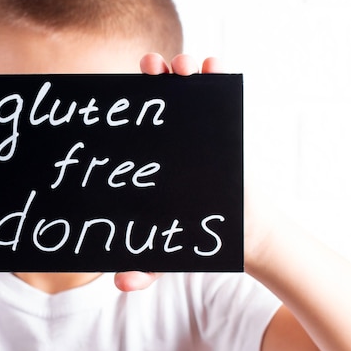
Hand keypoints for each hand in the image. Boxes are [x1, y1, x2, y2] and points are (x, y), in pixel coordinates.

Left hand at [113, 53, 222, 291]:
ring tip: (182, 66)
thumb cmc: (188, 236)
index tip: (116, 90)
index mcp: (148, 160)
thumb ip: (141, 269)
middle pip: (159, 99)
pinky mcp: (226, 130)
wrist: (234, 236)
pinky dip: (216, 75)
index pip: (134, 127)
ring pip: (188, 91)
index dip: (125, 105)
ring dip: (184, 69)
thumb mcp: (162, 253)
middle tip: (149, 66)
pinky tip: (211, 66)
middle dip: (154, 76)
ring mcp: (199, 131)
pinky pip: (220, 96)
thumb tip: (121, 283)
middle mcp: (170, 140)